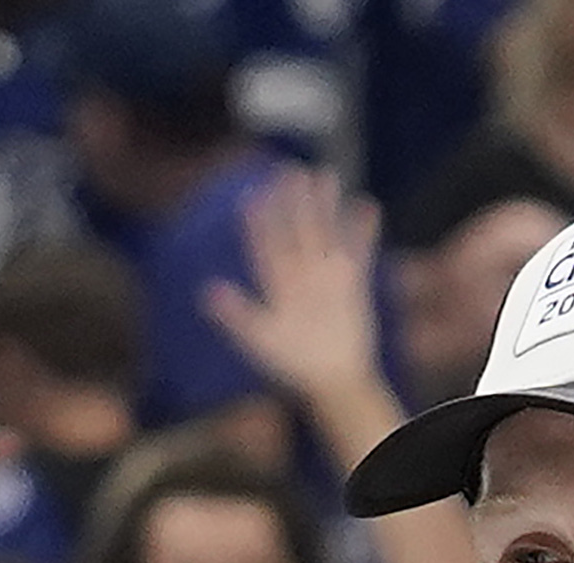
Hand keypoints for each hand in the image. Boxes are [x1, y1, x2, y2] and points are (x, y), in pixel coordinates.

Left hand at [201, 165, 388, 422]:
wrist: (332, 381)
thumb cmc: (293, 365)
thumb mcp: (259, 339)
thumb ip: (236, 315)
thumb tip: (207, 293)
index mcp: (277, 284)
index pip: (266, 246)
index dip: (259, 223)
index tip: (251, 197)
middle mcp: (301, 274)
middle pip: (296, 231)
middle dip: (293, 202)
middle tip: (288, 170)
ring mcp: (327, 276)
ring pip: (324, 233)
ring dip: (325, 206)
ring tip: (325, 175)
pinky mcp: (352, 284)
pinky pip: (357, 252)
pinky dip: (362, 231)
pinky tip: (366, 206)